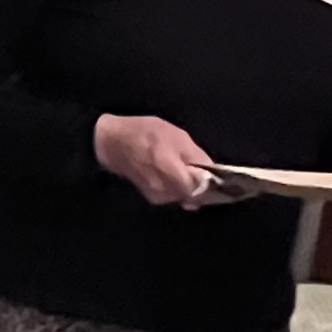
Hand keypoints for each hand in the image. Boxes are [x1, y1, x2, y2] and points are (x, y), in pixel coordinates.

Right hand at [94, 113, 221, 207]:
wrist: (112, 143)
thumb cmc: (144, 133)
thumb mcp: (176, 136)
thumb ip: (196, 156)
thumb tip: (213, 169)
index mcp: (173, 173)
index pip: (202, 191)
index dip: (213, 185)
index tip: (219, 178)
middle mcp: (166, 191)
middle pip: (196, 197)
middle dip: (204, 186)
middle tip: (204, 171)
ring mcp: (158, 197)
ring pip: (185, 197)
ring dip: (191, 186)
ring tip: (187, 168)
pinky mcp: (153, 198)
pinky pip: (174, 196)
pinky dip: (179, 187)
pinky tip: (174, 173)